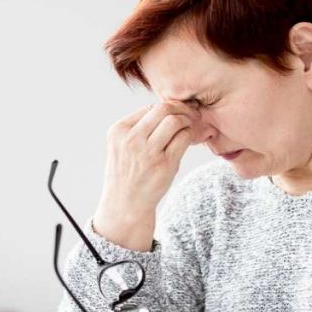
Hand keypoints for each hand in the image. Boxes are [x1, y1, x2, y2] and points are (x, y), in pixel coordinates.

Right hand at [93, 101, 201, 250]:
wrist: (125, 204)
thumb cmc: (127, 173)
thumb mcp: (122, 146)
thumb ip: (139, 128)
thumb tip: (170, 109)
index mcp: (118, 131)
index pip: (149, 108)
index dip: (167, 107)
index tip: (178, 111)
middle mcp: (131, 139)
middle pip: (163, 109)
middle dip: (181, 108)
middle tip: (191, 114)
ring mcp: (148, 152)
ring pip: (175, 121)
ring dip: (188, 120)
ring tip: (192, 126)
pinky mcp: (164, 165)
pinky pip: (183, 139)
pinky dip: (191, 135)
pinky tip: (191, 139)